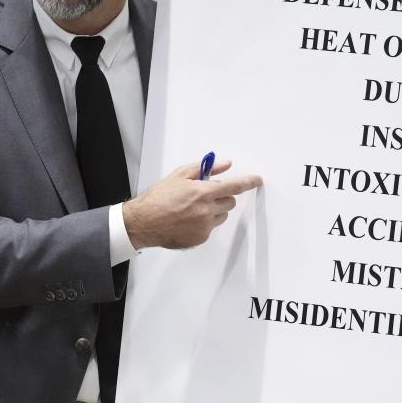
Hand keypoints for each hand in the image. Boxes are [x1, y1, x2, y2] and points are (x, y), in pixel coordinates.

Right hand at [121, 159, 261, 248]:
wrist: (143, 222)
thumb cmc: (159, 197)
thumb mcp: (180, 175)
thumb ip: (206, 168)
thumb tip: (225, 164)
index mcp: (203, 192)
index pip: (234, 186)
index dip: (248, 182)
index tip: (257, 180)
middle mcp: (206, 210)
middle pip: (230, 202)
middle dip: (222, 196)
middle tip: (205, 194)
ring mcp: (204, 226)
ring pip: (221, 215)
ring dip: (214, 210)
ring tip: (192, 208)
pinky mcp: (200, 238)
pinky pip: (211, 228)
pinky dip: (204, 222)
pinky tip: (187, 220)